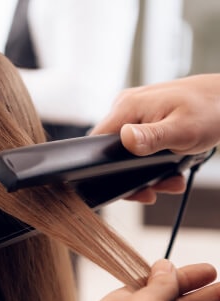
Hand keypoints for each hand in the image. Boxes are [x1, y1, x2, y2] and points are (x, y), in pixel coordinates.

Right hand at [91, 74, 219, 203]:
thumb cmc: (211, 110)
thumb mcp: (183, 130)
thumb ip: (152, 137)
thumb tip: (125, 138)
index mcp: (128, 106)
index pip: (98, 143)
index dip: (108, 170)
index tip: (132, 187)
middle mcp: (125, 106)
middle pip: (111, 151)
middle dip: (133, 176)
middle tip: (156, 190)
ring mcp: (133, 112)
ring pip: (125, 151)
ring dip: (145, 172)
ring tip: (170, 181)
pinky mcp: (142, 117)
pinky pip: (137, 145)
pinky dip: (150, 161)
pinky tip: (168, 169)